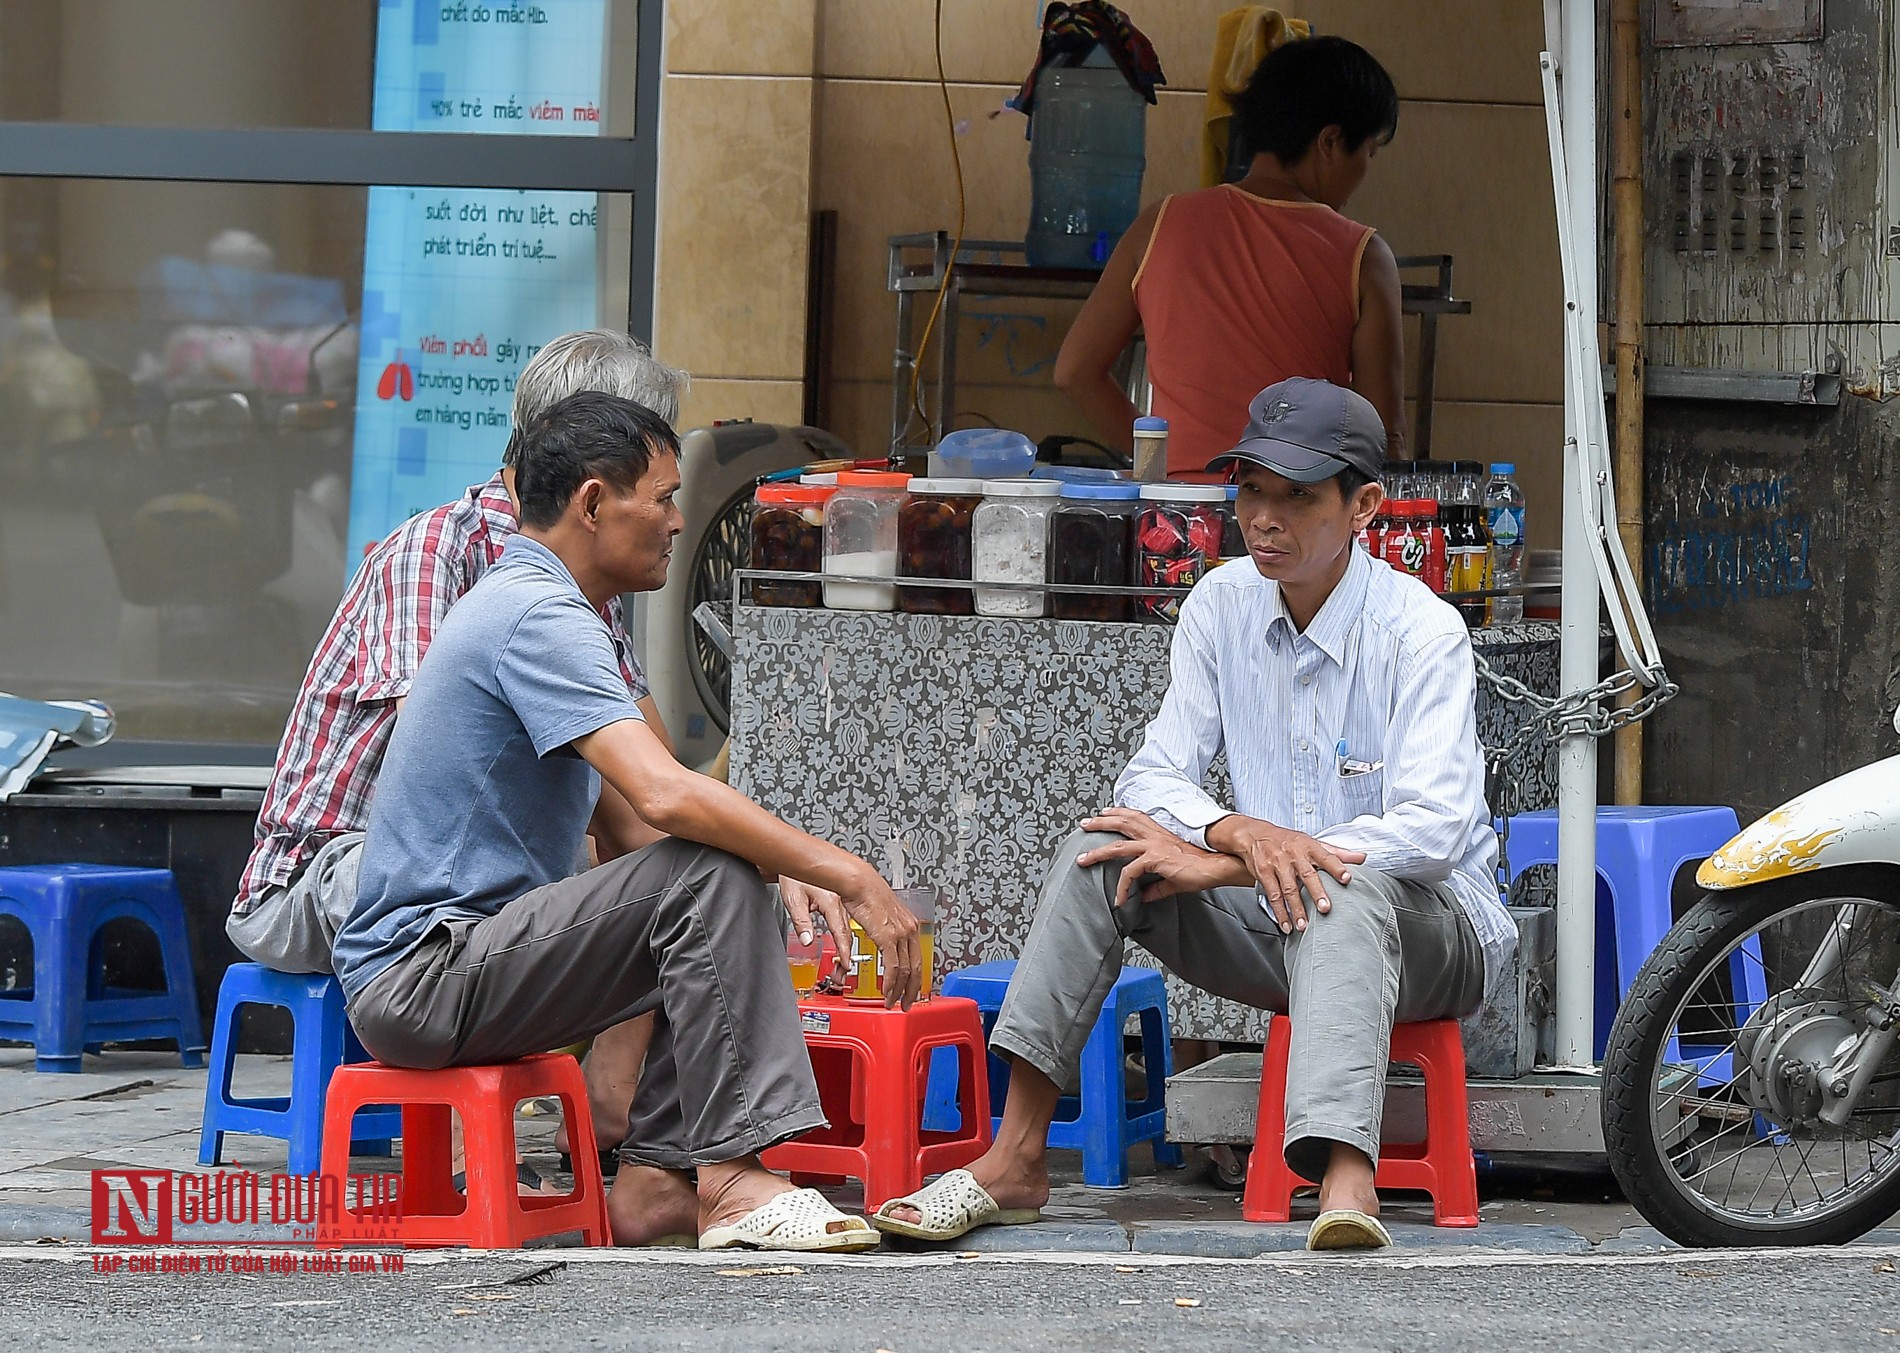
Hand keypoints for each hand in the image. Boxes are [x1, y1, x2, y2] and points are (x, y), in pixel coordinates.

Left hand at [779, 877, 852, 987]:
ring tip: (843, 966)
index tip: (846, 965)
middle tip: (841, 974)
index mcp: (832, 901)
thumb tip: (807, 940)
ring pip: (849, 929)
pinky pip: (849, 922)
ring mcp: (843, 901)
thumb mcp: (793, 899)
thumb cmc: (793, 877)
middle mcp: (841, 902)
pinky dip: (848, 937)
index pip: (841, 932)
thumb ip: (801, 921)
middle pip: (848, 934)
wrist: (797, 861)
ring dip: (848, 948)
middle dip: (846, 956)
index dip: (845, 951)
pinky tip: (846, 947)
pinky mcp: (841, 902)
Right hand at [837, 866, 921, 1010]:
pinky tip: (887, 992)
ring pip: (906, 971)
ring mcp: (901, 934)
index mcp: (910, 925)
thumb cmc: (865, 894)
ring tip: (893, 1002)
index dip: (915, 978)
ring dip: (899, 991)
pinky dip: (891, 983)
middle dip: (911, 991)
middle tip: (906, 1004)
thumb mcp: (882, 915)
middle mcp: (910, 930)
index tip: (910, 990)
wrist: (859, 883)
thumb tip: (884, 940)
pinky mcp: (889, 938)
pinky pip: (894, 967)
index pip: (918, 958)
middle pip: (916, 968)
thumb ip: (886, 929)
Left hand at [1080, 808, 1249, 906]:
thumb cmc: (1203, 868)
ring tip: (1082, 859)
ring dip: (1097, 852)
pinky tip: (1119, 899)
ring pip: (1117, 846)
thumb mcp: (1175, 876)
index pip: (1136, 817)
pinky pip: (1130, 873)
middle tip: (1085, 823)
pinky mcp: (1155, 859)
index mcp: (1161, 834)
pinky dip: (1122, 887)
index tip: (1106, 813)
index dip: (1119, 813)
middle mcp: (1155, 836)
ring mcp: (1154, 846)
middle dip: (1101, 822)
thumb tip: (1145, 896)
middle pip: (1122, 823)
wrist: (1219, 866)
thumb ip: (1158, 886)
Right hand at [1207, 816, 1365, 934]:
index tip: (1347, 878)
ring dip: (1296, 909)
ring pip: (1288, 889)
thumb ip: (1337, 852)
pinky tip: (1285, 924)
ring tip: (1303, 926)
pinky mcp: (1264, 873)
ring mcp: (1278, 864)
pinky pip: (1273, 895)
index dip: (1337, 867)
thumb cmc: (1288, 841)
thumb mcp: (1312, 842)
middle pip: (1307, 875)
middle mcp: (1294, 854)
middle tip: (1325, 908)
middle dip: (1316, 892)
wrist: (1254, 835)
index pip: (1326, 856)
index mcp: (1309, 846)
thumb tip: (1362, 858)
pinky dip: (1279, 911)